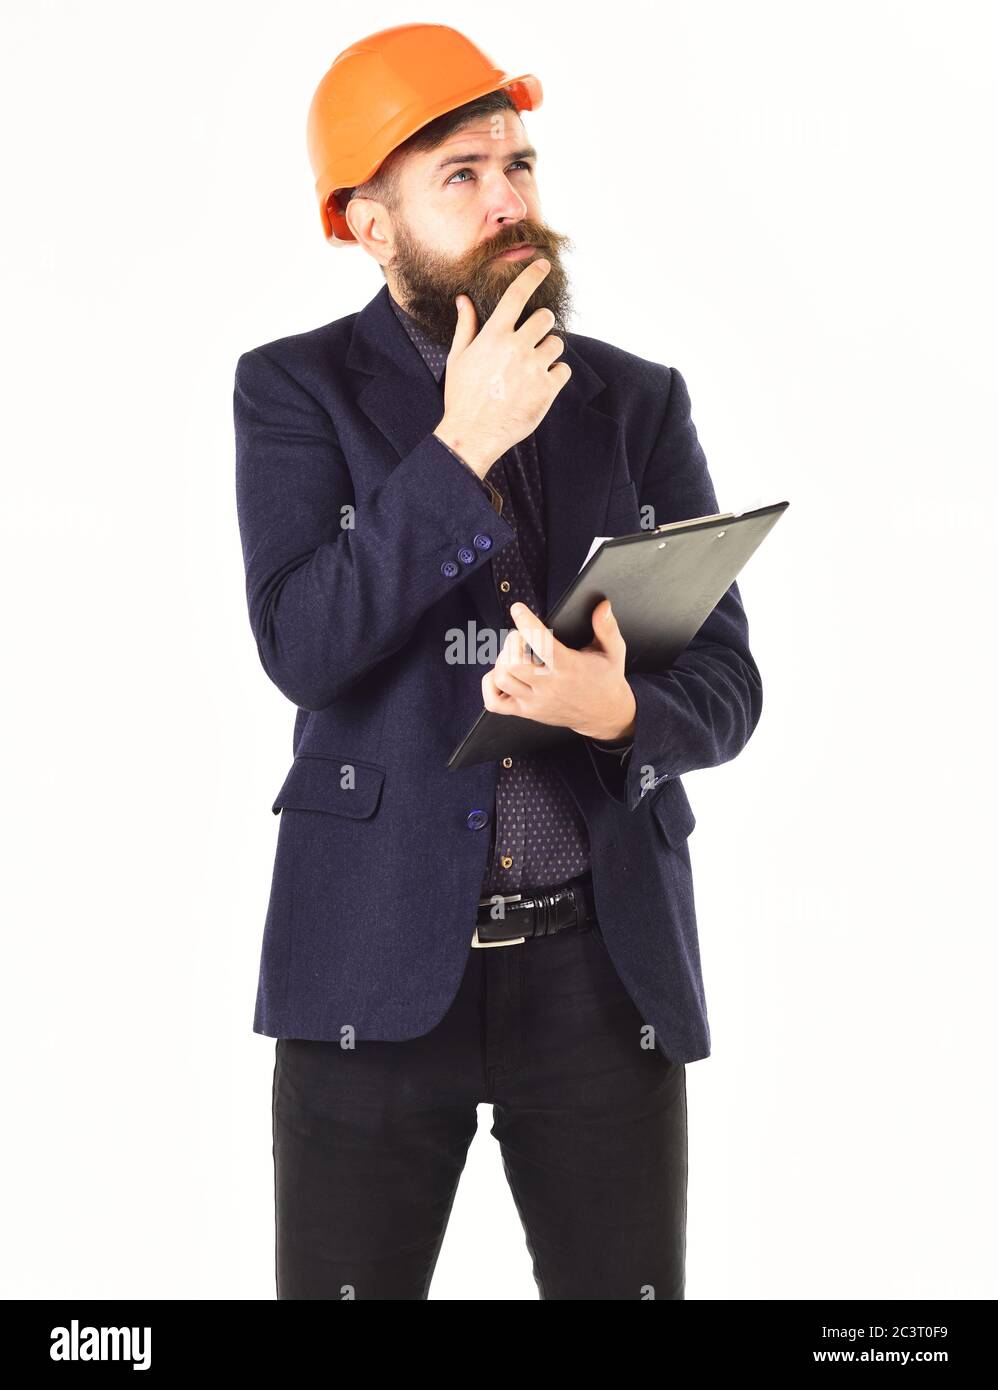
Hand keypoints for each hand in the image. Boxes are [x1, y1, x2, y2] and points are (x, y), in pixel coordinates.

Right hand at [432, 258, 571, 477]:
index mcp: (494, 336)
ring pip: (556, 344)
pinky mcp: (547, 389)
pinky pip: (563, 370)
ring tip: (532, 368)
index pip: (517, 295)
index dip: (533, 275)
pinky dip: (555, 375)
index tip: (544, 265)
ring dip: (548, 351)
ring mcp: (534, 368)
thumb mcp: (459, 358)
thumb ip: (467, 326)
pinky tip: (539, 385)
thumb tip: (463, 300)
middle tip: (531, 340)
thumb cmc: (462, 397)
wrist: (472, 434)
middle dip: (541, 325)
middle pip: (545, 318)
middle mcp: (516, 347)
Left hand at [482, 598, 635, 740]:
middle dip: (511, 642)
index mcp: (568, 668)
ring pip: (502, 679)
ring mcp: (535, 702)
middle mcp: (549, 686)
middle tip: (521, 637)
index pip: (541, 643)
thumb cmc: (606, 680)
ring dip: (501, 661)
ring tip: (514, 655)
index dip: (526, 623)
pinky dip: (491, 685)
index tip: (518, 609)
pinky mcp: (527, 712)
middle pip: (513, 662)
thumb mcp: (613, 652)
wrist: (604, 715)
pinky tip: (504, 674)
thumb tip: (603, 606)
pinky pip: (494, 702)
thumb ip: (607, 628)